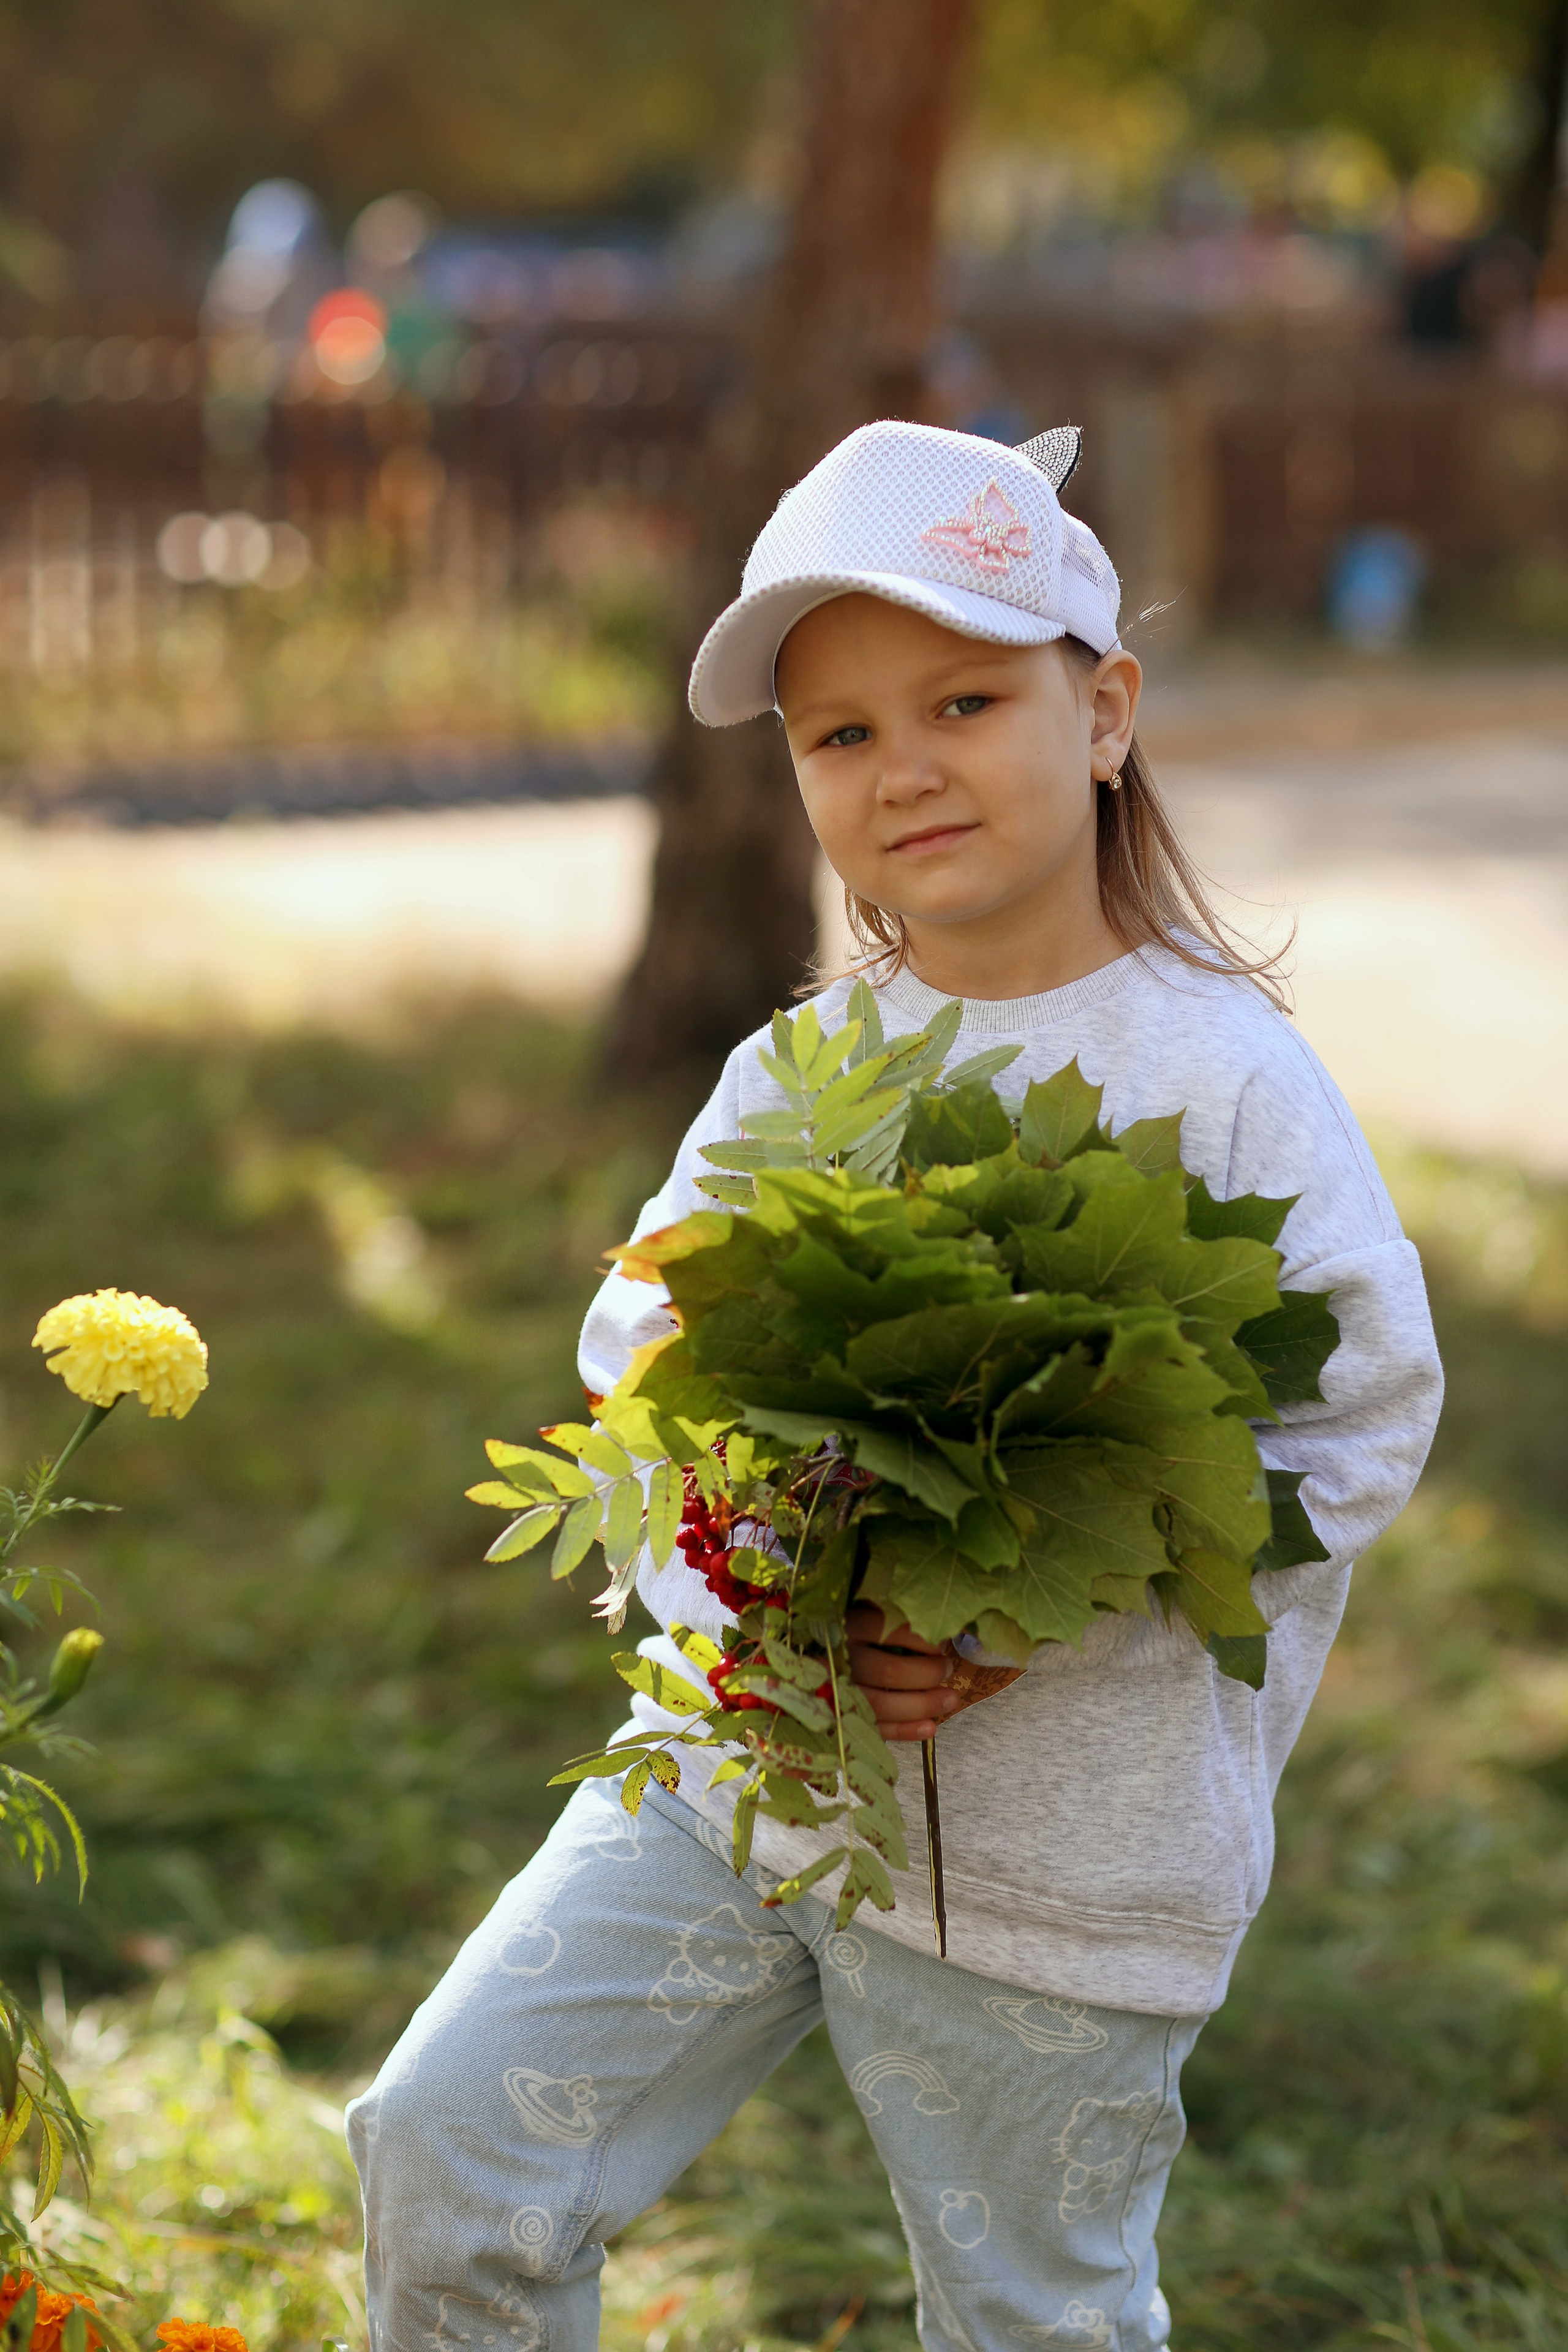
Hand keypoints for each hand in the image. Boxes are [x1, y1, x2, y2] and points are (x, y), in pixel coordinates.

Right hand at [845, 1604, 958, 1740]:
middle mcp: (841, 1659)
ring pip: (882, 1704)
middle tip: (947, 1670)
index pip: (889, 1632)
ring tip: (949, 1699)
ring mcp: (838, 1692)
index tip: (941, 1644)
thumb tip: (943, 1634)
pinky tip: (929, 1728)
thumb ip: (896, 1622)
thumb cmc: (850, 1636)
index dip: (921, 1641)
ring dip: (922, 1705)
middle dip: (927, 1675)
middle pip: (889, 1672)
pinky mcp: (841, 1718)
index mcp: (849, 1627)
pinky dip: (905, 1731)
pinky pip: (875, 1729)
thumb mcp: (866, 1616)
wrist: (808, 1666)